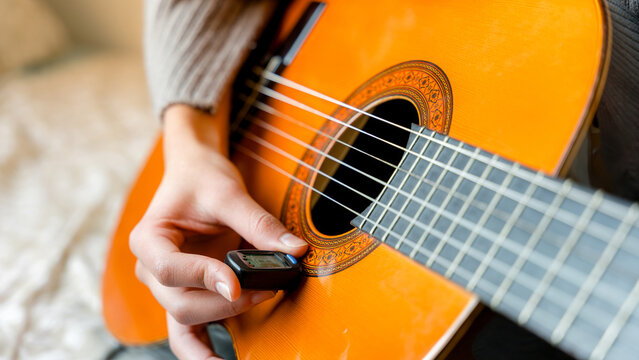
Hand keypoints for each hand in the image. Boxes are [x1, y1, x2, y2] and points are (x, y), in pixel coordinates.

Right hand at [129, 102, 307, 358]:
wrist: (195, 174)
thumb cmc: (202, 179)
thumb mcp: (229, 193)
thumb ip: (259, 224)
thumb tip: (294, 251)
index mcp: (149, 239)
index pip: (169, 268)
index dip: (202, 278)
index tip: (236, 282)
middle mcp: (151, 269)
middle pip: (179, 302)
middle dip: (224, 303)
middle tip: (267, 289)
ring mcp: (167, 286)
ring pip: (183, 321)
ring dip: (220, 323)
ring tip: (254, 319)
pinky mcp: (187, 294)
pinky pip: (188, 332)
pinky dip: (203, 349)